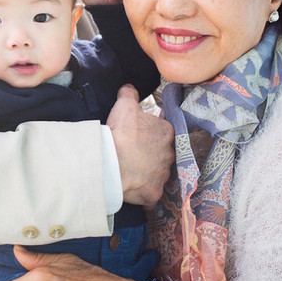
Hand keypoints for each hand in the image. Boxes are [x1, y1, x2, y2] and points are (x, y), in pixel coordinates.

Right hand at [107, 85, 173, 208]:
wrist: (111, 163)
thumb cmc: (120, 133)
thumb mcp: (124, 106)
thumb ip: (129, 94)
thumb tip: (129, 88)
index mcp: (166, 132)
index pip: (162, 131)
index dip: (148, 133)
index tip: (136, 135)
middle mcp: (170, 154)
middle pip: (161, 153)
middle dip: (150, 154)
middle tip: (133, 153)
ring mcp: (163, 175)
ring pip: (157, 173)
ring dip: (147, 172)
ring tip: (130, 171)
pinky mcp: (154, 193)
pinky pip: (150, 193)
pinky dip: (143, 192)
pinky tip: (132, 188)